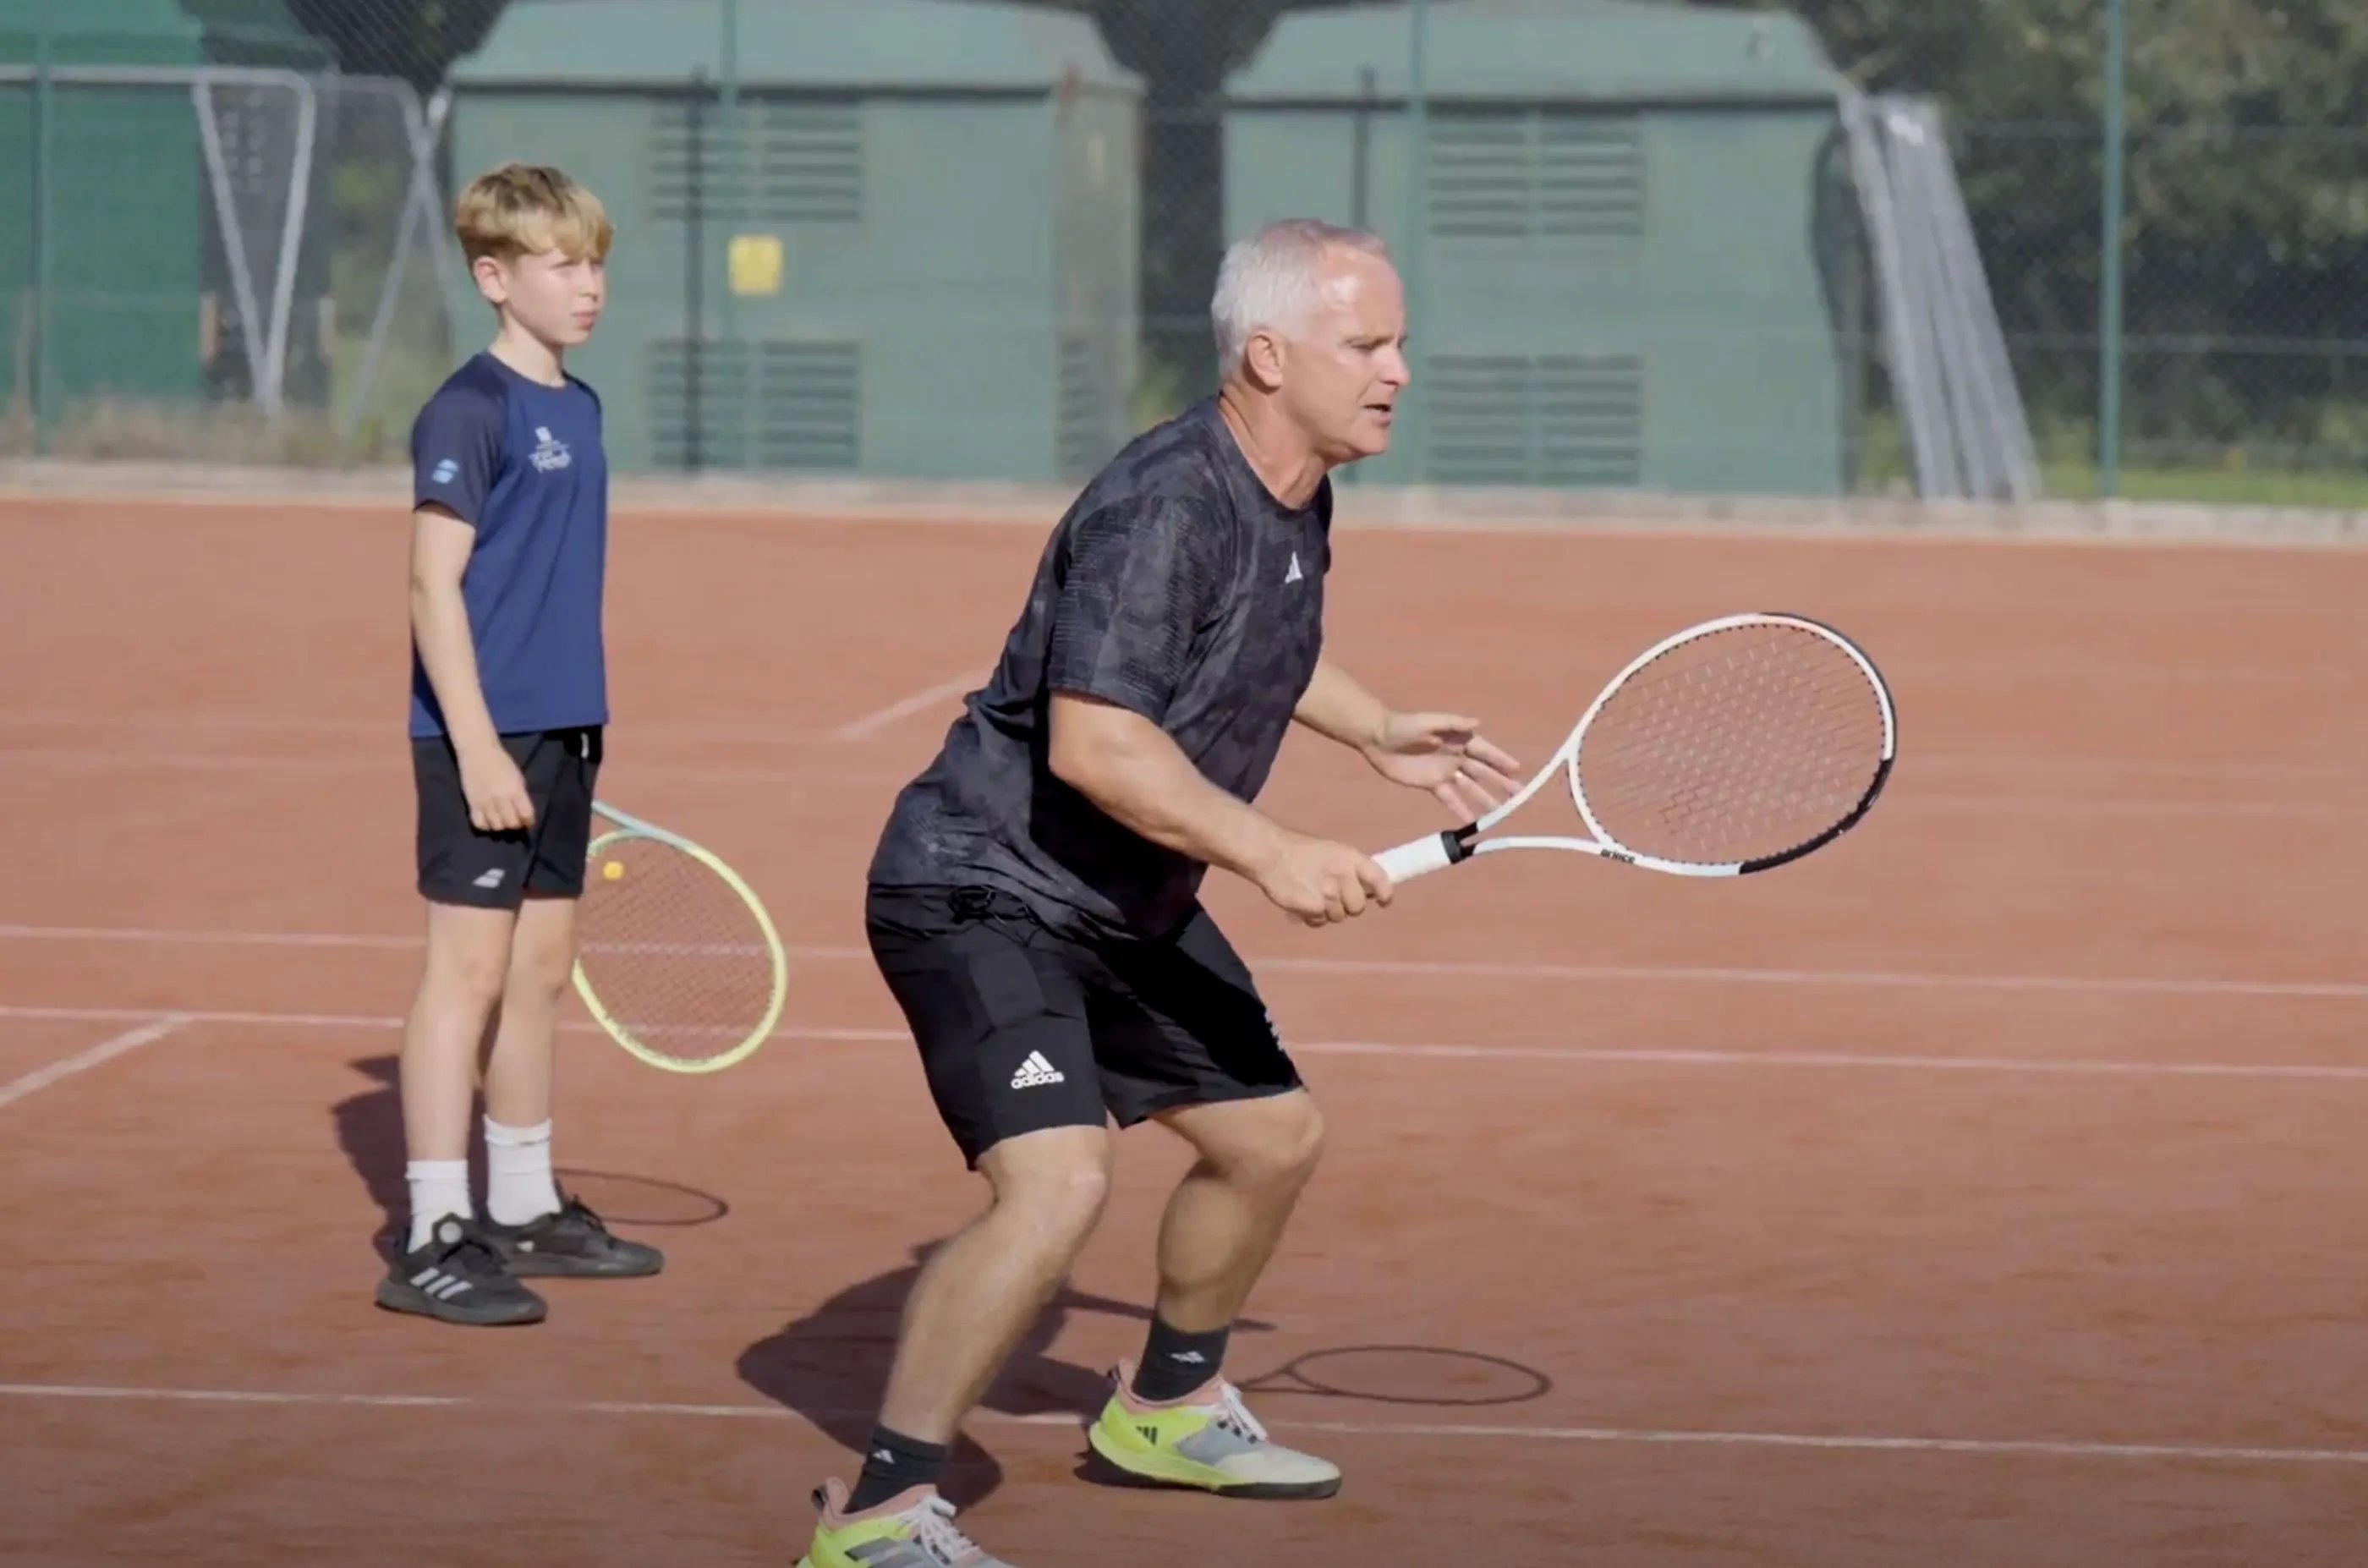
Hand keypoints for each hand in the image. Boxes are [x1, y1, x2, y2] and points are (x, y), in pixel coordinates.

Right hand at [457, 742, 535, 833]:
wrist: (478, 752)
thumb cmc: (501, 762)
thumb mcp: (518, 777)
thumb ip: (521, 795)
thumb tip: (524, 813)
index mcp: (515, 790)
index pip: (526, 815)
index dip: (529, 822)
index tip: (528, 822)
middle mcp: (501, 798)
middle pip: (512, 824)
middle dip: (516, 825)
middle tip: (515, 821)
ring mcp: (485, 802)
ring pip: (496, 826)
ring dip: (501, 826)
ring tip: (502, 820)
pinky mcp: (471, 804)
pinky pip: (479, 824)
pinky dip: (485, 825)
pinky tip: (488, 820)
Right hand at [1255, 833, 1393, 926]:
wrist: (1271, 854)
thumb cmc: (1301, 852)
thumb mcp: (1331, 851)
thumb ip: (1350, 869)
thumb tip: (1366, 889)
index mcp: (1350, 857)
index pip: (1379, 878)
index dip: (1385, 893)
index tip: (1384, 900)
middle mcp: (1343, 875)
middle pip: (1359, 907)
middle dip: (1348, 906)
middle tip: (1332, 897)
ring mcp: (1328, 893)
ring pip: (1338, 917)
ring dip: (1327, 911)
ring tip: (1312, 896)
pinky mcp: (1314, 908)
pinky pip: (1320, 922)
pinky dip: (1312, 917)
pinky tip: (1303, 904)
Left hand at [1364, 712, 1524, 820]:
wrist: (1378, 738)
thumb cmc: (1403, 725)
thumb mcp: (1428, 721)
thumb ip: (1452, 723)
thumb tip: (1476, 723)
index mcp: (1458, 739)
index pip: (1485, 751)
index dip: (1500, 760)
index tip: (1516, 770)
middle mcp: (1456, 756)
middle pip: (1483, 772)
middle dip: (1500, 783)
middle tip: (1518, 795)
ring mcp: (1444, 771)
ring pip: (1470, 788)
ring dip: (1485, 799)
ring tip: (1500, 812)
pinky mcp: (1431, 784)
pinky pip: (1449, 798)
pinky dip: (1460, 809)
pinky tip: (1471, 821)